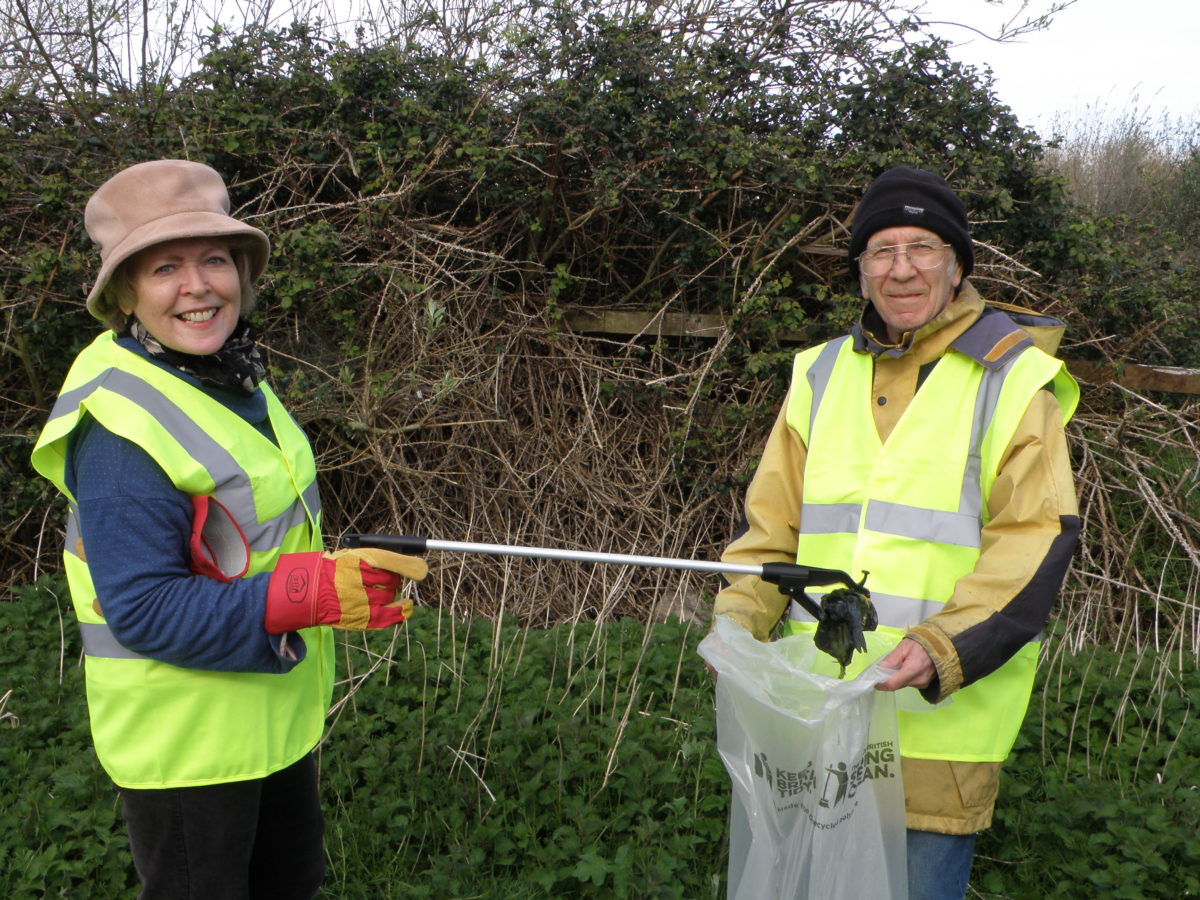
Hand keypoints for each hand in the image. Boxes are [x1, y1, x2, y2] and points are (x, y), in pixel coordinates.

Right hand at [265, 548, 426, 632]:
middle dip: (392, 578)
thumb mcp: (358, 554)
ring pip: (389, 595)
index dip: (409, 565)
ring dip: (389, 592)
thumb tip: (422, 570)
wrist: (309, 593)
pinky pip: (390, 616)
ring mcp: (360, 601)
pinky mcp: (362, 618)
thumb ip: (390, 559)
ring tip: (373, 589)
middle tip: (381, 577)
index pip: (389, 560)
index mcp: (357, 560)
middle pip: (392, 579)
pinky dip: (401, 611)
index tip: (421, 569)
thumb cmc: (336, 572)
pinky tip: (406, 606)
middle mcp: (359, 580)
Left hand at [874, 638, 934, 691]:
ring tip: (898, 664)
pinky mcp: (924, 684)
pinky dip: (903, 677)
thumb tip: (878, 669)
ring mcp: (923, 684)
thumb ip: (891, 659)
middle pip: (897, 684)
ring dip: (896, 677)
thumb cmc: (922, 643)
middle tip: (883, 668)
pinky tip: (905, 667)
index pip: (893, 683)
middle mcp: (919, 680)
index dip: (881, 683)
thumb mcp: (904, 646)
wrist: (942, 645)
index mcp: (914, 669)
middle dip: (888, 678)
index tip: (873, 680)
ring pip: (902, 684)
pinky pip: (909, 683)